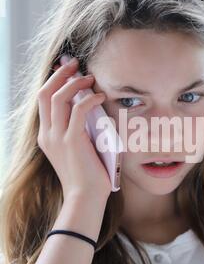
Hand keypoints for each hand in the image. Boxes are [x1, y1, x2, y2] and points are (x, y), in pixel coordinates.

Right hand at [37, 55, 111, 200]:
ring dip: (74, 84)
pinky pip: (78, 110)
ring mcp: (57, 138)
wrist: (85, 198)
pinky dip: (90, 99)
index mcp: (46, 136)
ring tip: (90, 78)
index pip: (42, 100)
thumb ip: (76, 131)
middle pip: (44, 93)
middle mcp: (47, 135)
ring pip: (57, 98)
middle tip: (75, 64)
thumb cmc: (87, 176)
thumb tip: (88, 109)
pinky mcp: (72, 141)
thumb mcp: (76, 150)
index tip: (68, 71)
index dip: (54, 81)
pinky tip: (100, 97)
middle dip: (60, 75)